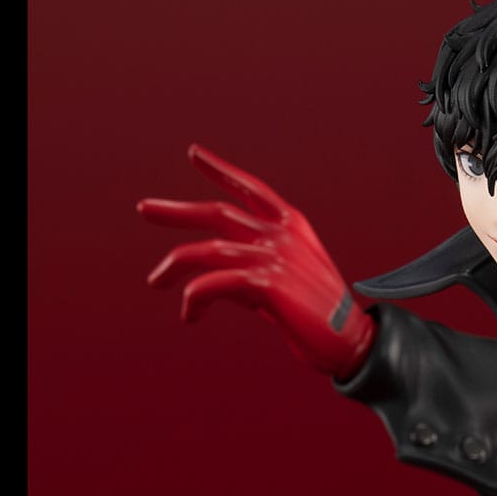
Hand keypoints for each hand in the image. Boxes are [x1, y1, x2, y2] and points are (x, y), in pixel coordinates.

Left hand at [139, 144, 375, 379]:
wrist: (352, 341)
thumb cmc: (321, 318)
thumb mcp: (288, 281)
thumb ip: (256, 269)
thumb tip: (218, 277)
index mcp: (293, 227)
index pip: (251, 190)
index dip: (221, 170)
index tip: (194, 154)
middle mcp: (283, 235)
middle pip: (219, 213)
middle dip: (178, 212)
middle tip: (145, 209)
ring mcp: (275, 256)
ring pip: (207, 250)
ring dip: (174, 266)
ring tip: (157, 281)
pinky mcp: (266, 284)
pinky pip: (212, 284)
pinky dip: (193, 299)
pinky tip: (190, 314)